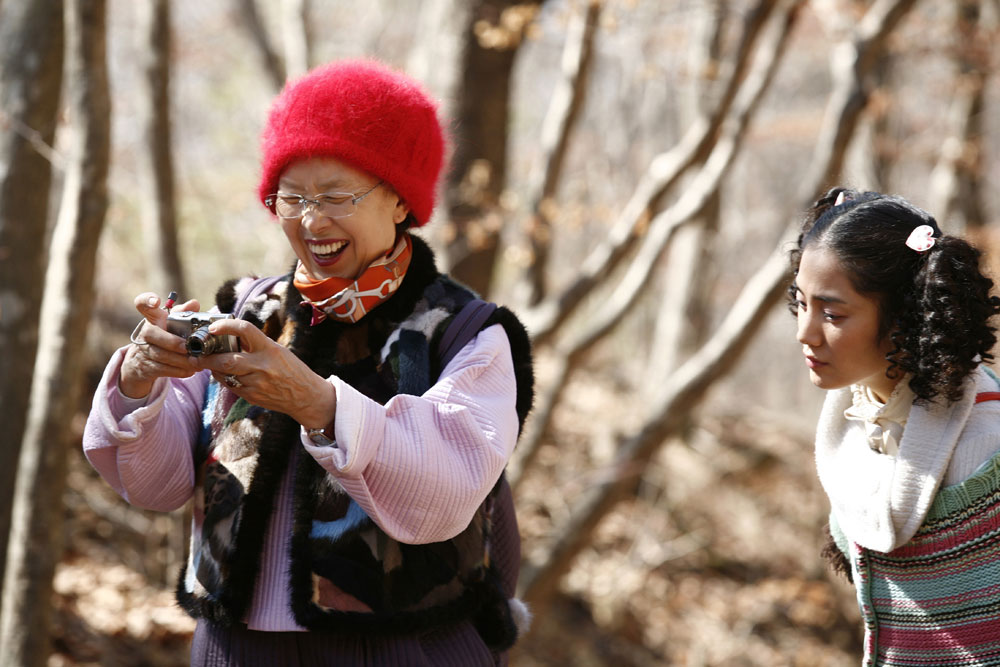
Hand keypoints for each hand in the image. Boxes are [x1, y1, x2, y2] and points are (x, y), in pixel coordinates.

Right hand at [120, 292, 201, 398]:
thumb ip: (184, 313)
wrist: (142, 364)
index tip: (155, 302)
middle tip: (187, 347)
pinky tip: (191, 370)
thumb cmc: (164, 338)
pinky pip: (162, 369)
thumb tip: (194, 303)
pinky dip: (178, 371)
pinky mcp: (145, 367)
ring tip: (197, 362)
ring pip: (160, 355)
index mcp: (153, 319)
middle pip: (151, 333)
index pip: (143, 304)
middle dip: (171, 341)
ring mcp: (143, 350)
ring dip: (180, 360)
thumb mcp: (172, 324)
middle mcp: (145, 332)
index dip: (147, 300)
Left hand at [191, 319, 336, 428]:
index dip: (225, 326)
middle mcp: (262, 365)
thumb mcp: (276, 351)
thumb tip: (230, 336)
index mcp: (269, 349)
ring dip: (213, 369)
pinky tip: (224, 375)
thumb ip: (255, 345)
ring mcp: (256, 383)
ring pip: (224, 375)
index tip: (213, 327)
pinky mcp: (252, 396)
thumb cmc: (292, 369)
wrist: (306, 396)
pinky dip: (223, 378)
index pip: (244, 330)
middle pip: (226, 360)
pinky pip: (230, 385)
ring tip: (208, 364)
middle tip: (196, 355)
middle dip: (207, 358)